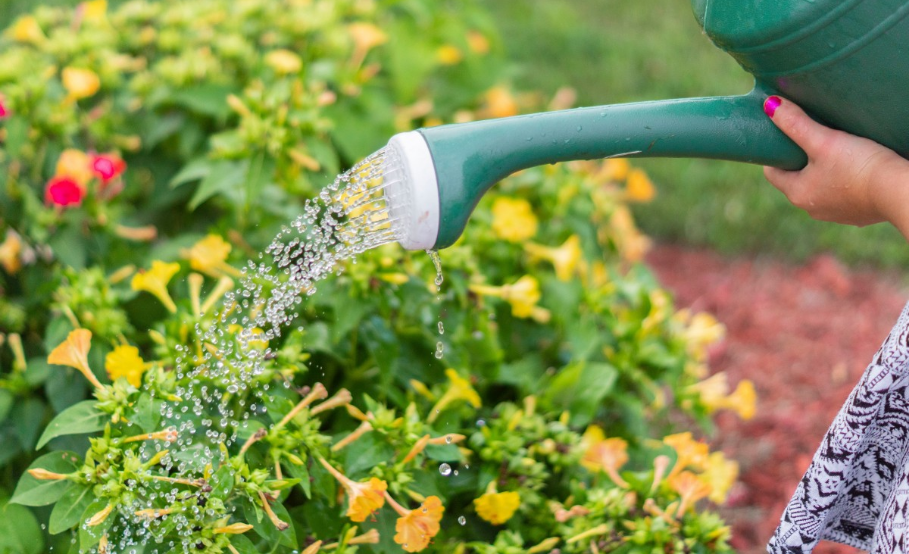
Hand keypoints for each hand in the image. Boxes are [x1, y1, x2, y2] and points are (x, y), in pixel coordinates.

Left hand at [762, 96, 908, 237]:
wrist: (899, 191)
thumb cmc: (859, 165)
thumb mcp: (824, 140)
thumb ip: (796, 123)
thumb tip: (770, 104)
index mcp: (797, 194)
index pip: (773, 173)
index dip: (775, 154)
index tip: (784, 138)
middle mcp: (812, 209)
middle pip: (796, 180)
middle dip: (799, 160)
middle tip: (809, 138)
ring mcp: (835, 214)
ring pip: (819, 187)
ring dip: (822, 171)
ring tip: (833, 151)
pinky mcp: (856, 214)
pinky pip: (842, 194)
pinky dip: (843, 181)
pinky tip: (854, 168)